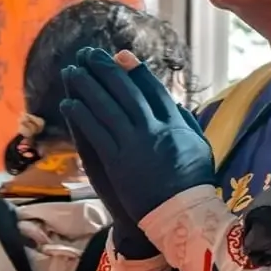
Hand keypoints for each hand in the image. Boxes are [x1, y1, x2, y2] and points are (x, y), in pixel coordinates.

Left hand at [61, 48, 215, 241]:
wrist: (182, 216)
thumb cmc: (194, 184)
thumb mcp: (201, 148)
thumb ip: (187, 125)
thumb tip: (176, 105)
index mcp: (175, 125)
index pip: (153, 90)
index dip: (135, 70)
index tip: (121, 55)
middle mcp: (154, 129)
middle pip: (126, 92)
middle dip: (105, 70)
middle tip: (89, 54)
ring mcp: (134, 144)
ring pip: (106, 108)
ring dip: (86, 87)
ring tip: (71, 71)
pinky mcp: (117, 161)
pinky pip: (95, 132)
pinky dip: (81, 115)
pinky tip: (69, 103)